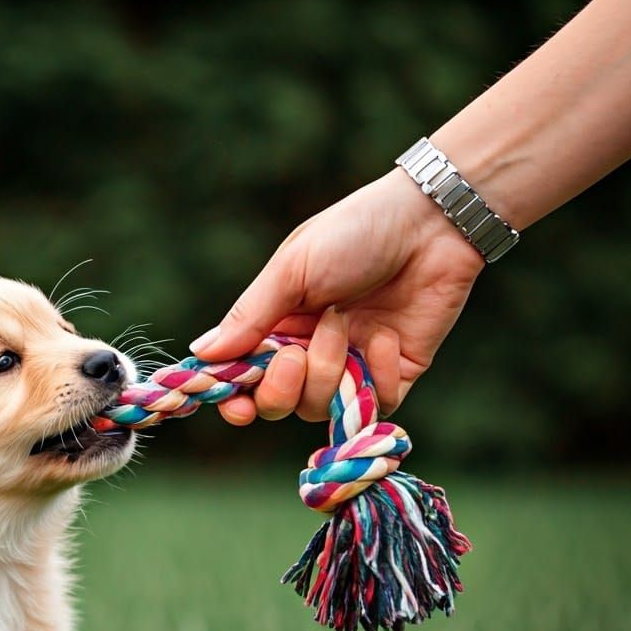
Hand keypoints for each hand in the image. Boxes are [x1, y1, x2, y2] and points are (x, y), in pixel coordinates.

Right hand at [190, 167, 485, 423]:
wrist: (431, 223)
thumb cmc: (354, 232)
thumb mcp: (292, 269)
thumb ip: (249, 317)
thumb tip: (199, 355)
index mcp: (276, 325)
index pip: (243, 379)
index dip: (235, 399)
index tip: (237, 406)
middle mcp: (309, 351)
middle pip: (277, 405)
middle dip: (282, 388)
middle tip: (295, 355)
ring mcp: (351, 366)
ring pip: (320, 407)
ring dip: (329, 370)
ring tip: (345, 323)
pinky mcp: (395, 374)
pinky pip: (376, 407)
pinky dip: (378, 377)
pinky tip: (387, 337)